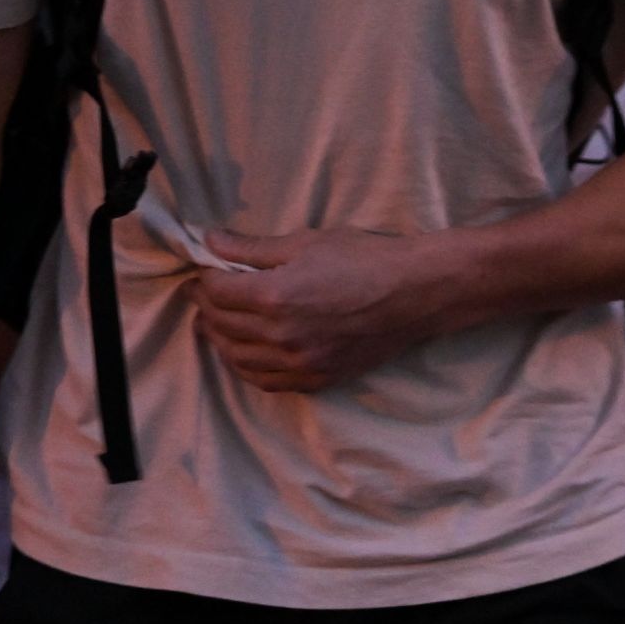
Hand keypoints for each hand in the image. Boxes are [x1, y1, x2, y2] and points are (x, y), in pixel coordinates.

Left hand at [193, 229, 447, 391]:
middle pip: (222, 325)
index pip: (216, 292)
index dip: (205, 279)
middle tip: (208, 295)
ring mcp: (300, 361)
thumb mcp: (308, 242)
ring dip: (221, 341)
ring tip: (219, 325)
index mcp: (275, 296)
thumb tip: (210, 242)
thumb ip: (253, 248)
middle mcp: (281, 335)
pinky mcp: (318, 377)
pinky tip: (245, 354)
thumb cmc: (367, 259)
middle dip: (208, 307)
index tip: (207, 272)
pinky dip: (247, 368)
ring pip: (237, 359)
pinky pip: (267, 381)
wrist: (419, 292)